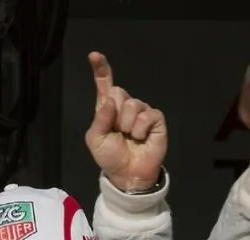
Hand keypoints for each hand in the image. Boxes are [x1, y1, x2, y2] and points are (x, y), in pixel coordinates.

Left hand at [83, 52, 167, 192]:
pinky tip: (140, 138)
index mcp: (108, 109)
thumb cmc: (110, 156)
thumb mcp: (95, 139)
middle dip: (114, 113)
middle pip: (119, 92)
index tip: (94, 55)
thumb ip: (99, 119)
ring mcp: (141, 111)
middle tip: (117, 132)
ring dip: (126, 125)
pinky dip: (140, 129)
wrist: (128, 173)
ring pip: (132, 104)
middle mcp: (125, 106)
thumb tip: (109, 100)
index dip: (101, 70)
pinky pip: (146, 115)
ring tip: (129, 137)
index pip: (105, 86)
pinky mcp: (156, 118)